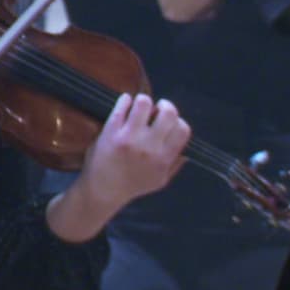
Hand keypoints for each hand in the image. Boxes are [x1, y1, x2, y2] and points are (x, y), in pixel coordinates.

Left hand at [77, 93, 190, 211]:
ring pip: (144, 102)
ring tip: (139, 108)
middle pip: (168, 112)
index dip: (178, 121)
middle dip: (164, 106)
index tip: (169, 122)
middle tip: (156, 110)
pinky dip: (125, 100)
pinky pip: (122, 104)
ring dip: (143, 102)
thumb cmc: (132, 185)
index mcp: (163, 158)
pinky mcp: (111, 130)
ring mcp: (129, 137)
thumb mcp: (160, 180)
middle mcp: (148, 147)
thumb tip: (186, 149)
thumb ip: (174, 164)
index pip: (182, 129)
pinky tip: (125, 104)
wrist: (103, 189)